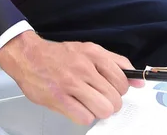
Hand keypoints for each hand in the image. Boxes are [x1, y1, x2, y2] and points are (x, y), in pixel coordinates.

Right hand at [0, 31, 144, 125]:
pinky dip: (84, 116)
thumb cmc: (59, 55)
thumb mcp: (89, 50)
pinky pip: (84, 117)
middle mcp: (84, 67)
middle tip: (100, 98)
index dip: (120, 89)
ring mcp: (71, 83)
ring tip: (89, 103)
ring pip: (103, 109)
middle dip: (110, 102)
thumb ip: (115, 63)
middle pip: (115, 98)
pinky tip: (77, 107)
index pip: (122, 79)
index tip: (113, 90)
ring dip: (98, 110)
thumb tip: (137, 80)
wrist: (28, 56)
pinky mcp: (59, 98)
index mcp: (93, 54)